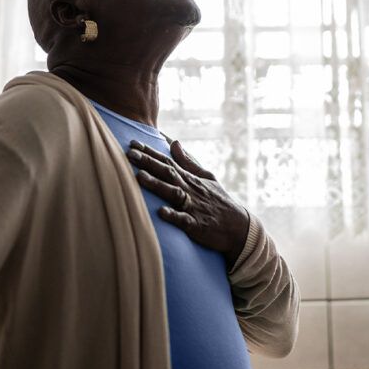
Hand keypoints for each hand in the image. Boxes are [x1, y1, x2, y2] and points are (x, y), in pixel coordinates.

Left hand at [127, 139, 249, 267]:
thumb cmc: (219, 201)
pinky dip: (173, 215)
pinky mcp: (196, 224)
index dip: (150, 152)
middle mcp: (190, 189)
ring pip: (172, 192)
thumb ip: (187, 161)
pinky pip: (183, 219)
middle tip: (130, 154)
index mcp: (190, 178)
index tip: (133, 143)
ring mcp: (193, 206)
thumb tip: (174, 142)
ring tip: (139, 177)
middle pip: (167, 172)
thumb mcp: (206, 177)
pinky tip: (161, 212)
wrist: (238, 226)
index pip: (167, 161)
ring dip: (156, 184)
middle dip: (148, 163)